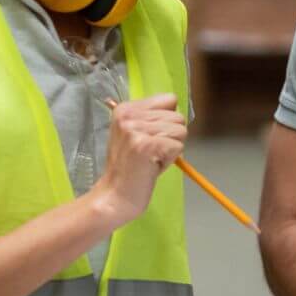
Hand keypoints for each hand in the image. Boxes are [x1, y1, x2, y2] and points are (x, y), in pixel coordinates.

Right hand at [93, 94, 185, 228]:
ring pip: (180, 131)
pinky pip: (178, 146)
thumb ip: (153, 118)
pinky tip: (151, 167)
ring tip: (150, 159)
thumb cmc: (130, 167)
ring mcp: (136, 129)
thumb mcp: (136, 133)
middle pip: (177, 116)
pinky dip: (169, 160)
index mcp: (126, 108)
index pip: (169, 99)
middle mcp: (129, 115)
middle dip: (170, 138)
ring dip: (170, 149)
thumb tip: (178, 108)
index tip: (150, 139)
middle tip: (150, 153)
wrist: (114, 196)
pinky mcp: (146, 145)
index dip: (167, 121)